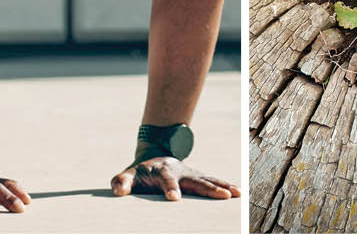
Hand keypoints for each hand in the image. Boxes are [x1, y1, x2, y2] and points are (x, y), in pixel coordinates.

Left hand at [111, 156, 240, 200]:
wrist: (154, 157)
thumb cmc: (139, 174)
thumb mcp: (127, 176)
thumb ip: (121, 182)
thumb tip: (118, 191)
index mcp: (161, 172)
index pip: (166, 180)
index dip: (170, 188)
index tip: (174, 198)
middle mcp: (179, 172)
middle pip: (194, 180)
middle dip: (207, 188)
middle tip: (221, 196)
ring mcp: (190, 174)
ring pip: (207, 179)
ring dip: (221, 186)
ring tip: (234, 194)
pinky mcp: (198, 177)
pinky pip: (213, 181)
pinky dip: (225, 186)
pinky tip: (238, 193)